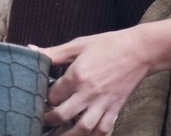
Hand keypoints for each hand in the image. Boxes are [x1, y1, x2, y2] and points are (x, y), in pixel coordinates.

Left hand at [33, 17, 170, 135]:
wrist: (140, 50)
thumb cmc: (109, 45)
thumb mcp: (78, 45)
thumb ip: (54, 52)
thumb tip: (30, 49)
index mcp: (77, 75)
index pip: (53, 95)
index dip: (43, 99)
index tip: (40, 99)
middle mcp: (89, 92)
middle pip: (62, 115)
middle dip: (48, 121)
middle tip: (42, 121)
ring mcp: (103, 103)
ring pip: (82, 129)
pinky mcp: (115, 108)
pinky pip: (103, 129)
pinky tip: (83, 135)